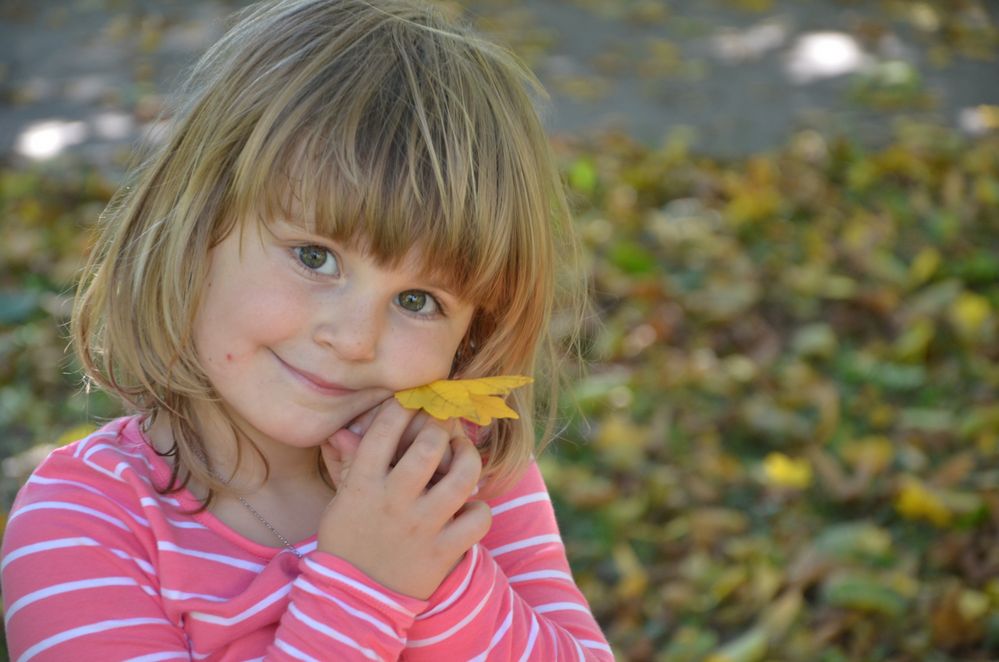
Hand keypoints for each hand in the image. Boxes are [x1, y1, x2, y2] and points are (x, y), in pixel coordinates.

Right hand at [317, 400, 490, 598]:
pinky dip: (480, 509)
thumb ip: (350, 465)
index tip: (416, 399)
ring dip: (468, 458)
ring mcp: (422, 527)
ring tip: (464, 454)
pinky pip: (479, 519)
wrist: (353, 603)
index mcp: (363, 485)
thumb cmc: (346, 545)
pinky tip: (470, 507)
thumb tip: (346, 429)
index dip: (405, 406)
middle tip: (444, 422)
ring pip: (462, 477)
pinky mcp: (444, 552)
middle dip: (441, 425)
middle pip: (429, 445)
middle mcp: (394, 501)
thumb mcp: (340, 503)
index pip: (386, 429)